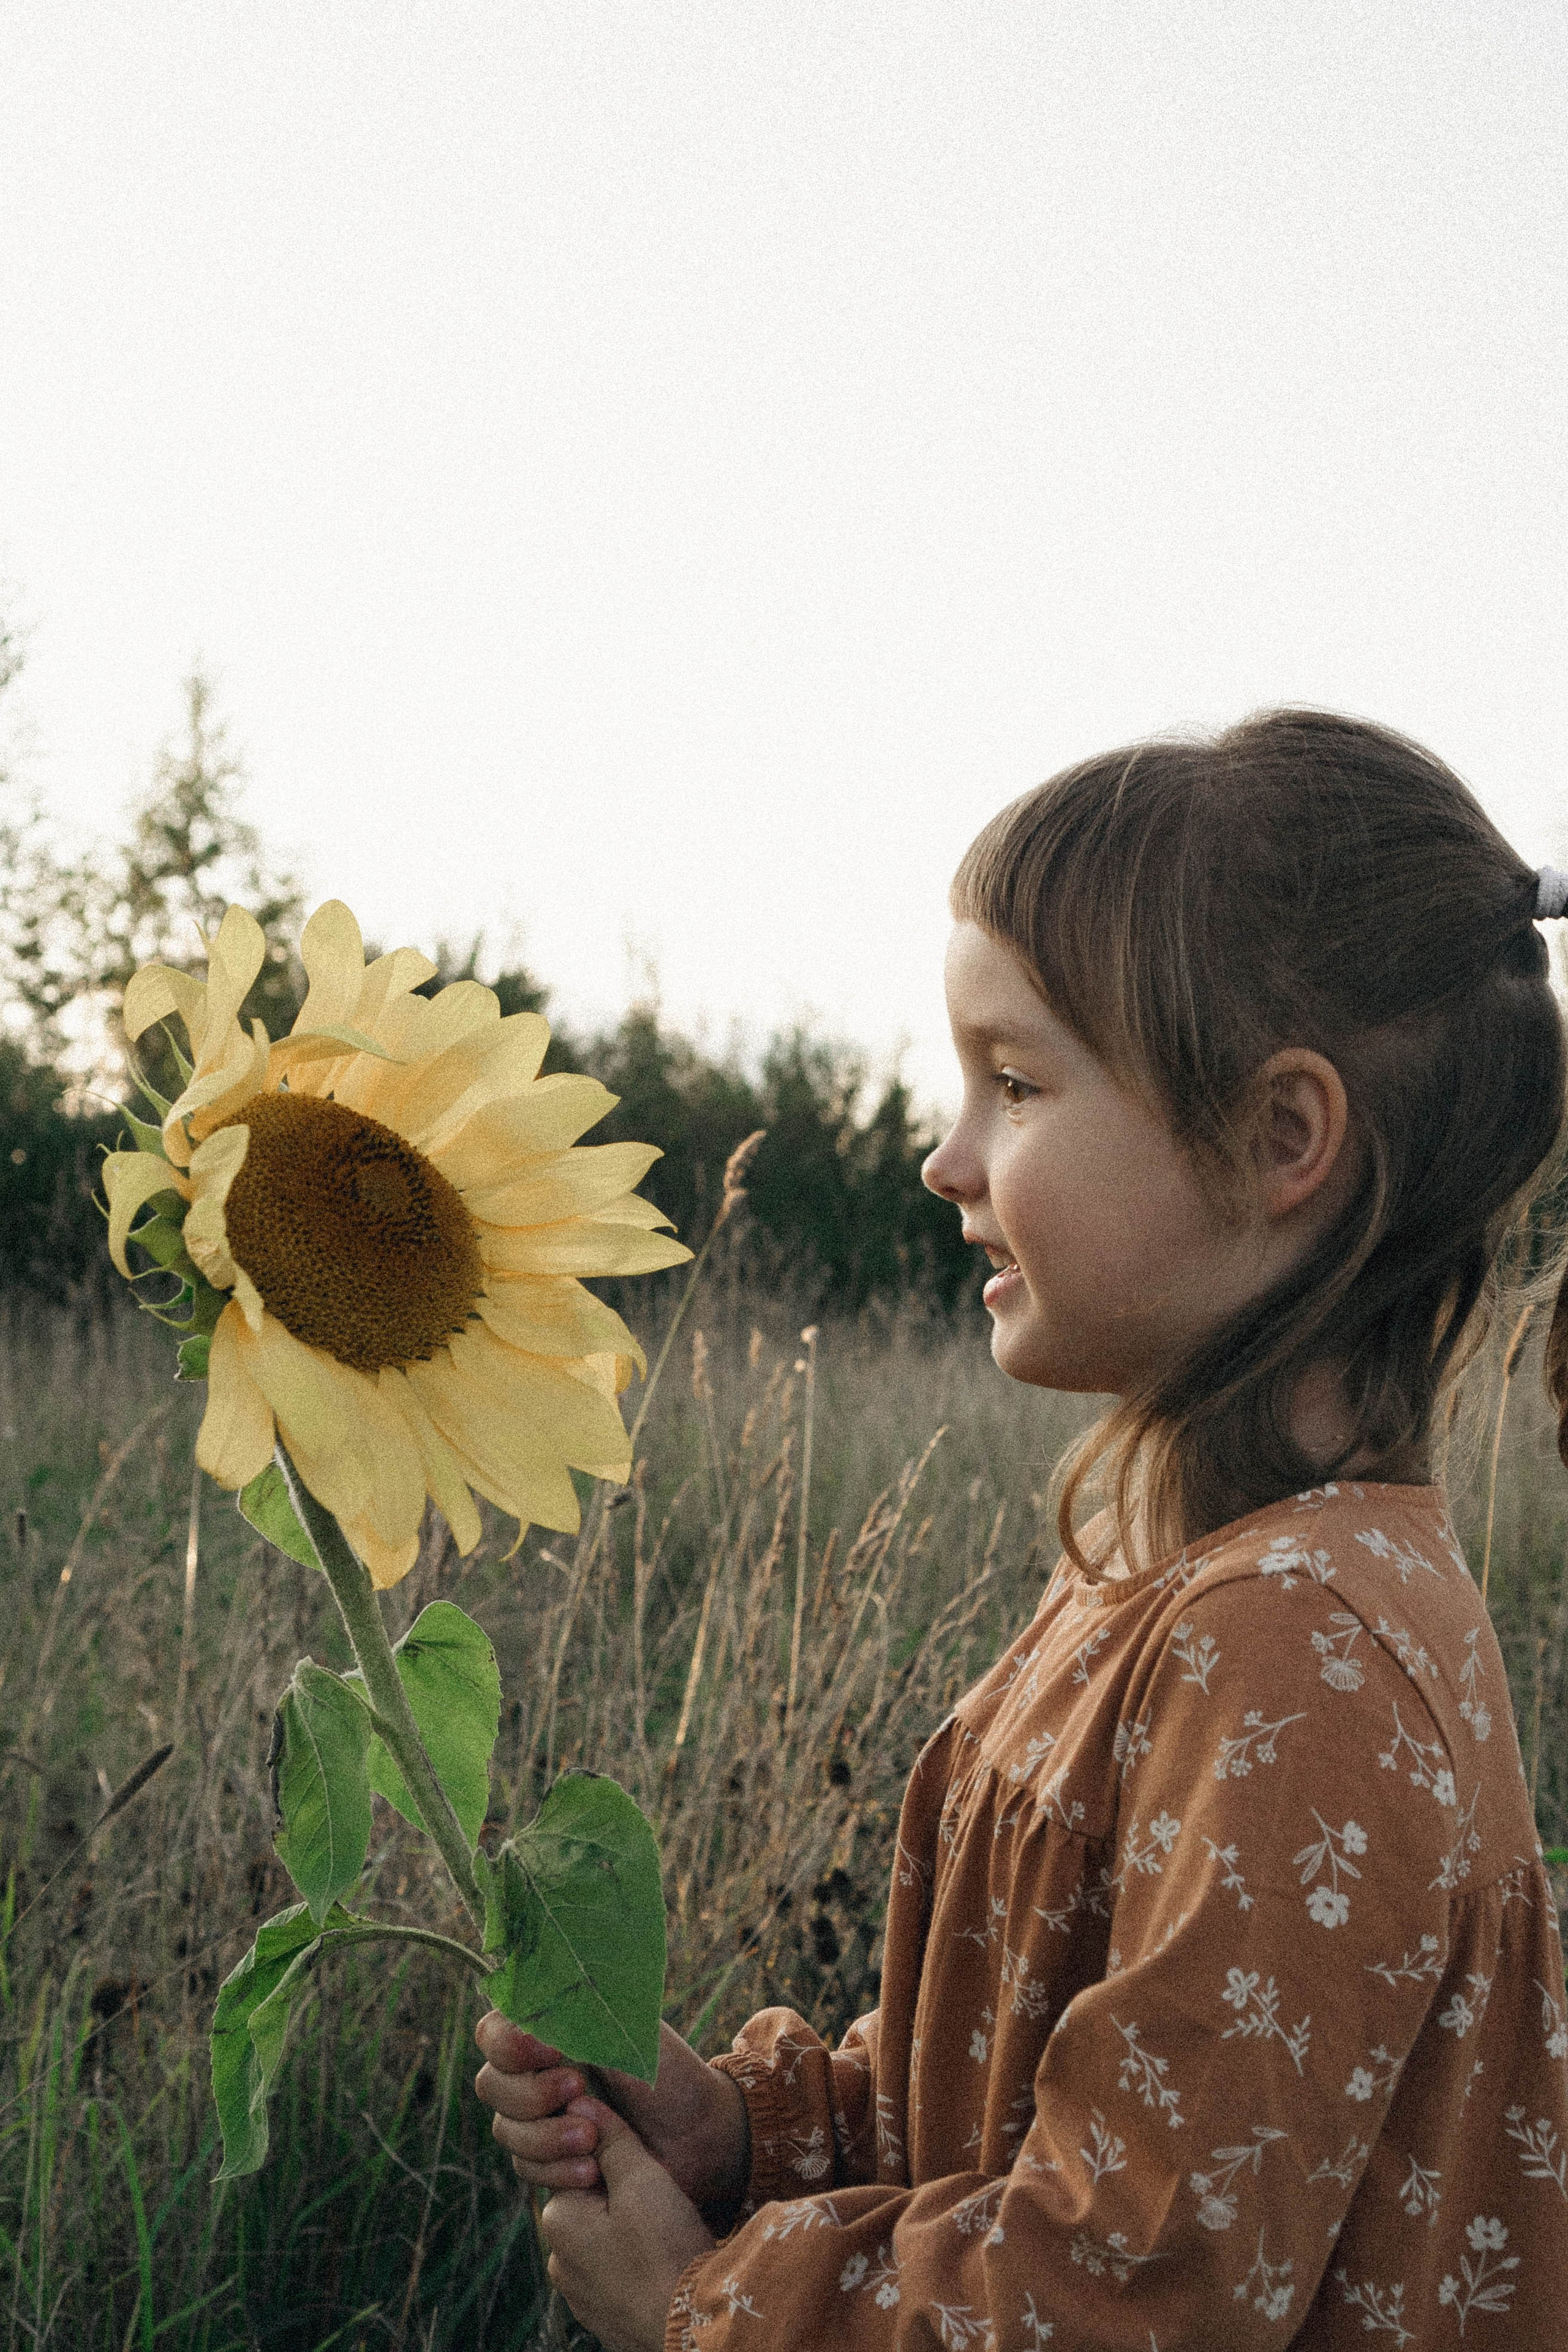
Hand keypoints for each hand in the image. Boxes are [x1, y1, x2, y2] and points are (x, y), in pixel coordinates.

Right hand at [474, 2014, 750, 2223]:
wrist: (699, 2136)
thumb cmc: (667, 2072)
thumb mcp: (627, 2031)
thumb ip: (577, 2015)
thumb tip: (532, 1999)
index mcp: (550, 2029)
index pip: (493, 2030)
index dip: (510, 2042)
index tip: (552, 2049)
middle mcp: (536, 2071)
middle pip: (491, 2084)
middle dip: (531, 2094)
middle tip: (579, 2090)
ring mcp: (540, 2118)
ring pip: (505, 2131)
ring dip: (546, 2137)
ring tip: (593, 2138)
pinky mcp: (550, 2160)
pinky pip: (525, 2169)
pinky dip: (556, 2171)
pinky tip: (593, 2171)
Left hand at [539, 2099, 715, 2351]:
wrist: (692, 2327)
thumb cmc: (666, 2248)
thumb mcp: (641, 2178)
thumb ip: (609, 2137)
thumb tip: (578, 2101)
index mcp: (558, 2218)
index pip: (578, 2164)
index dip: (614, 2157)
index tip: (645, 2166)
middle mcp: (557, 2258)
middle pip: (591, 2202)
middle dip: (623, 2195)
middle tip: (662, 2201)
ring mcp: (578, 2294)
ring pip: (604, 2238)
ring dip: (629, 2230)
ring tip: (666, 2234)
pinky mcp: (601, 2316)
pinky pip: (614, 2273)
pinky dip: (635, 2264)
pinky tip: (662, 2264)